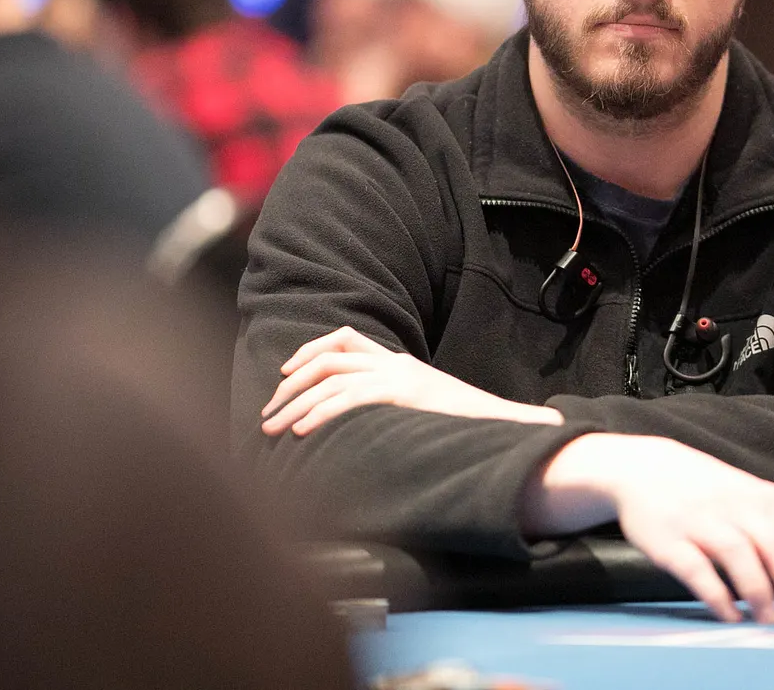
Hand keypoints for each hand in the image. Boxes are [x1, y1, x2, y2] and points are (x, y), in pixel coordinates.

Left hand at [260, 326, 562, 434]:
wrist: (504, 424)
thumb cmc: (469, 424)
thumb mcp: (429, 408)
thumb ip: (402, 409)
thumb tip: (375, 426)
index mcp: (400, 363)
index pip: (345, 339)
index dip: (311, 352)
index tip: (287, 376)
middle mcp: (395, 363)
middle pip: (328, 360)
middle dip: (291, 386)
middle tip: (269, 414)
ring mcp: (399, 376)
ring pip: (330, 379)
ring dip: (296, 404)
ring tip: (274, 429)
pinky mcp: (402, 393)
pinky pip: (349, 398)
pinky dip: (320, 413)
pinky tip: (302, 432)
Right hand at [522, 433, 773, 625]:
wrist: (645, 468)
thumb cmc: (708, 493)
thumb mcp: (751, 500)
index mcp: (767, 500)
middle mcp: (738, 506)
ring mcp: (702, 520)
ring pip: (740, 556)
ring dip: (759, 594)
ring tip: (768, 624)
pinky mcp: (670, 538)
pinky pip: (697, 569)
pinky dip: (716, 595)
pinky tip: (729, 615)